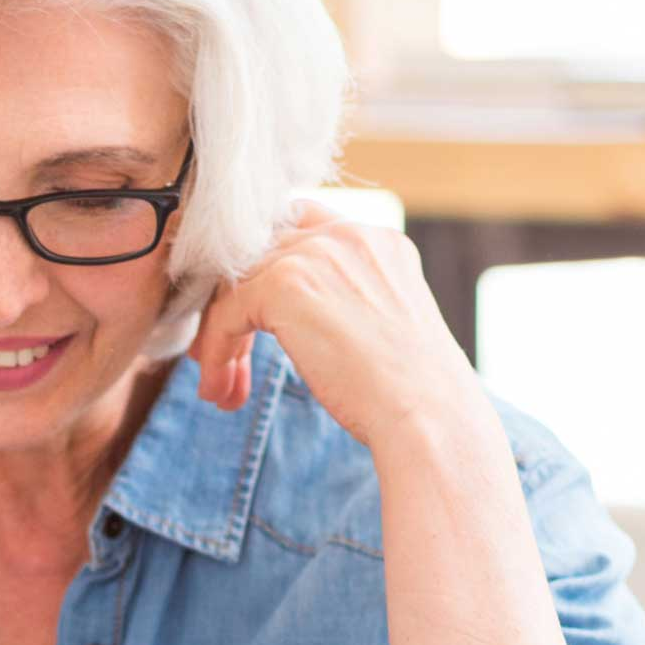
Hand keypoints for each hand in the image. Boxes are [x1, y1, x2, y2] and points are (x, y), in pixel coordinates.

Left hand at [187, 201, 480, 456]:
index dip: (269, 272)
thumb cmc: (410, 392)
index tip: (253, 321)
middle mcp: (348, 235)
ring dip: (222, 339)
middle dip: (240, 312)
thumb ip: (340, 301)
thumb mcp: (379, 325)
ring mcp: (316, 254)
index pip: (301, 230)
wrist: (427, 414)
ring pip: (238, 286)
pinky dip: (216, 352)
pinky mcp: (285, 284)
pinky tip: (221, 390)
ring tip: (222, 389)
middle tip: (230, 366)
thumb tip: (291, 319)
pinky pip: (226, 313)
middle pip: (261, 256)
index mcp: (378, 241)